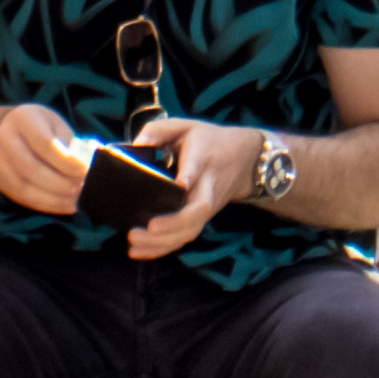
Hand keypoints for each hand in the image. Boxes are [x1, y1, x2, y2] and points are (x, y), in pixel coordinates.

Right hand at [0, 99, 95, 217]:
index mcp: (23, 118)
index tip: (84, 171)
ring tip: (74, 202)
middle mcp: (4, 137)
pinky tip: (60, 205)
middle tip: (81, 189)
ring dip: (53, 199)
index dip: (66, 162)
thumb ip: (68, 141)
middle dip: (60, 183)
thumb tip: (82, 165)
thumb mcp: (55, 123)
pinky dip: (42, 204)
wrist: (4, 128)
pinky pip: (19, 197)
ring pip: (24, 187)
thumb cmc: (39, 126)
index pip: (45, 144)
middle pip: (32, 169)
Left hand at [126, 116, 259, 261]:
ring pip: (190, 230)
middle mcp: (207, 188)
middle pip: (197, 211)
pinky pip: (184, 238)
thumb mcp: (186, 126)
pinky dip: (161, 248)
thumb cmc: (209, 141)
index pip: (198, 168)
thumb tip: (135, 145)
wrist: (245, 161)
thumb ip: (159, 130)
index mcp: (202, 159)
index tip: (181, 183)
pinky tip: (138, 251)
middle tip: (147, 226)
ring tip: (133, 241)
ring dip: (162, 241)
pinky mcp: (201, 220)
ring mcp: (206, 207)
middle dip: (173, 223)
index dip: (190, 176)